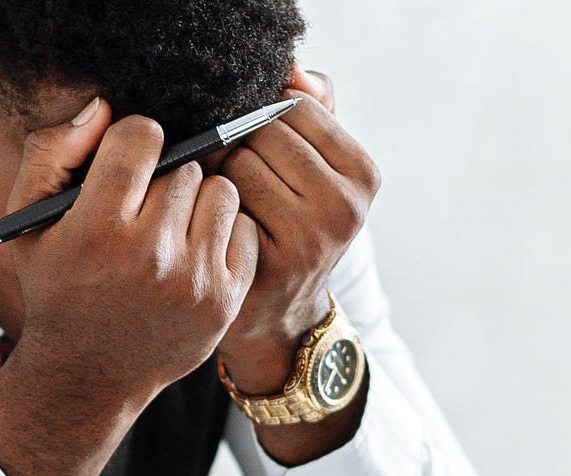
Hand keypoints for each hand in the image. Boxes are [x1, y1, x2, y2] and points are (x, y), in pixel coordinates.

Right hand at [8, 97, 259, 394]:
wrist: (87, 374)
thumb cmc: (57, 287)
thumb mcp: (27, 221)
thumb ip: (51, 152)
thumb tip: (104, 109)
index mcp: (96, 229)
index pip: (142, 136)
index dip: (132, 143)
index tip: (126, 165)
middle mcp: (148, 254)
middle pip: (184, 164)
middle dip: (164, 178)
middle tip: (144, 208)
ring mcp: (192, 280)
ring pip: (220, 191)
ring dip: (199, 201)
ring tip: (172, 226)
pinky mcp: (224, 299)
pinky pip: (245, 228)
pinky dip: (224, 233)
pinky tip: (194, 251)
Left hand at [215, 69, 378, 394]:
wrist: (278, 314)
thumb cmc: (290, 223)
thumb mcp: (315, 166)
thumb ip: (311, 107)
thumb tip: (292, 67)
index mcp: (362, 174)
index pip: (294, 107)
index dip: (261, 117)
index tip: (254, 143)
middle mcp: (345, 208)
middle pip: (261, 132)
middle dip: (237, 143)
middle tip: (232, 172)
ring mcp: (309, 241)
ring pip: (236, 163)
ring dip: (218, 174)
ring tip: (226, 199)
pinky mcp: (268, 266)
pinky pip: (219, 204)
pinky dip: (208, 207)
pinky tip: (215, 224)